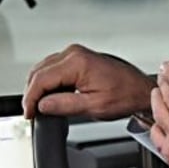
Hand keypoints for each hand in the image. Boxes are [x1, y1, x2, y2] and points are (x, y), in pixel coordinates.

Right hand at [23, 44, 154, 119]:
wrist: (139, 89)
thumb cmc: (125, 95)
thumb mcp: (94, 106)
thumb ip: (64, 105)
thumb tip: (42, 105)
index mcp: (77, 62)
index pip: (41, 79)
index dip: (30, 99)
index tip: (28, 113)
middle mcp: (74, 53)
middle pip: (39, 72)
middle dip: (32, 93)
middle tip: (31, 113)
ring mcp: (75, 54)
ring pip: (43, 69)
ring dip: (38, 88)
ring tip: (38, 107)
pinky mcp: (77, 58)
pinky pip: (53, 68)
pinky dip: (47, 82)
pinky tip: (49, 96)